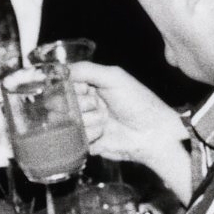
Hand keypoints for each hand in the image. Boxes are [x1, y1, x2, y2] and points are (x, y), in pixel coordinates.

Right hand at [70, 62, 191, 199]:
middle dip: (80, 105)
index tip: (83, 89)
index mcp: (90, 86)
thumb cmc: (139, 102)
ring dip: (88, 121)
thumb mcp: (114, 77)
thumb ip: (86, 69)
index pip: (62, 84)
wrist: (153, 134)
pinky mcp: (87, 144)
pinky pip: (74, 140)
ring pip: (67, 123)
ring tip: (106, 121)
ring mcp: (85, 125)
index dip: (69, 88)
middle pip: (60, 104)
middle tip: (98, 106)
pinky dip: (89, 136)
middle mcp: (84, 105)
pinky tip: (104, 134)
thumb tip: (59, 69)